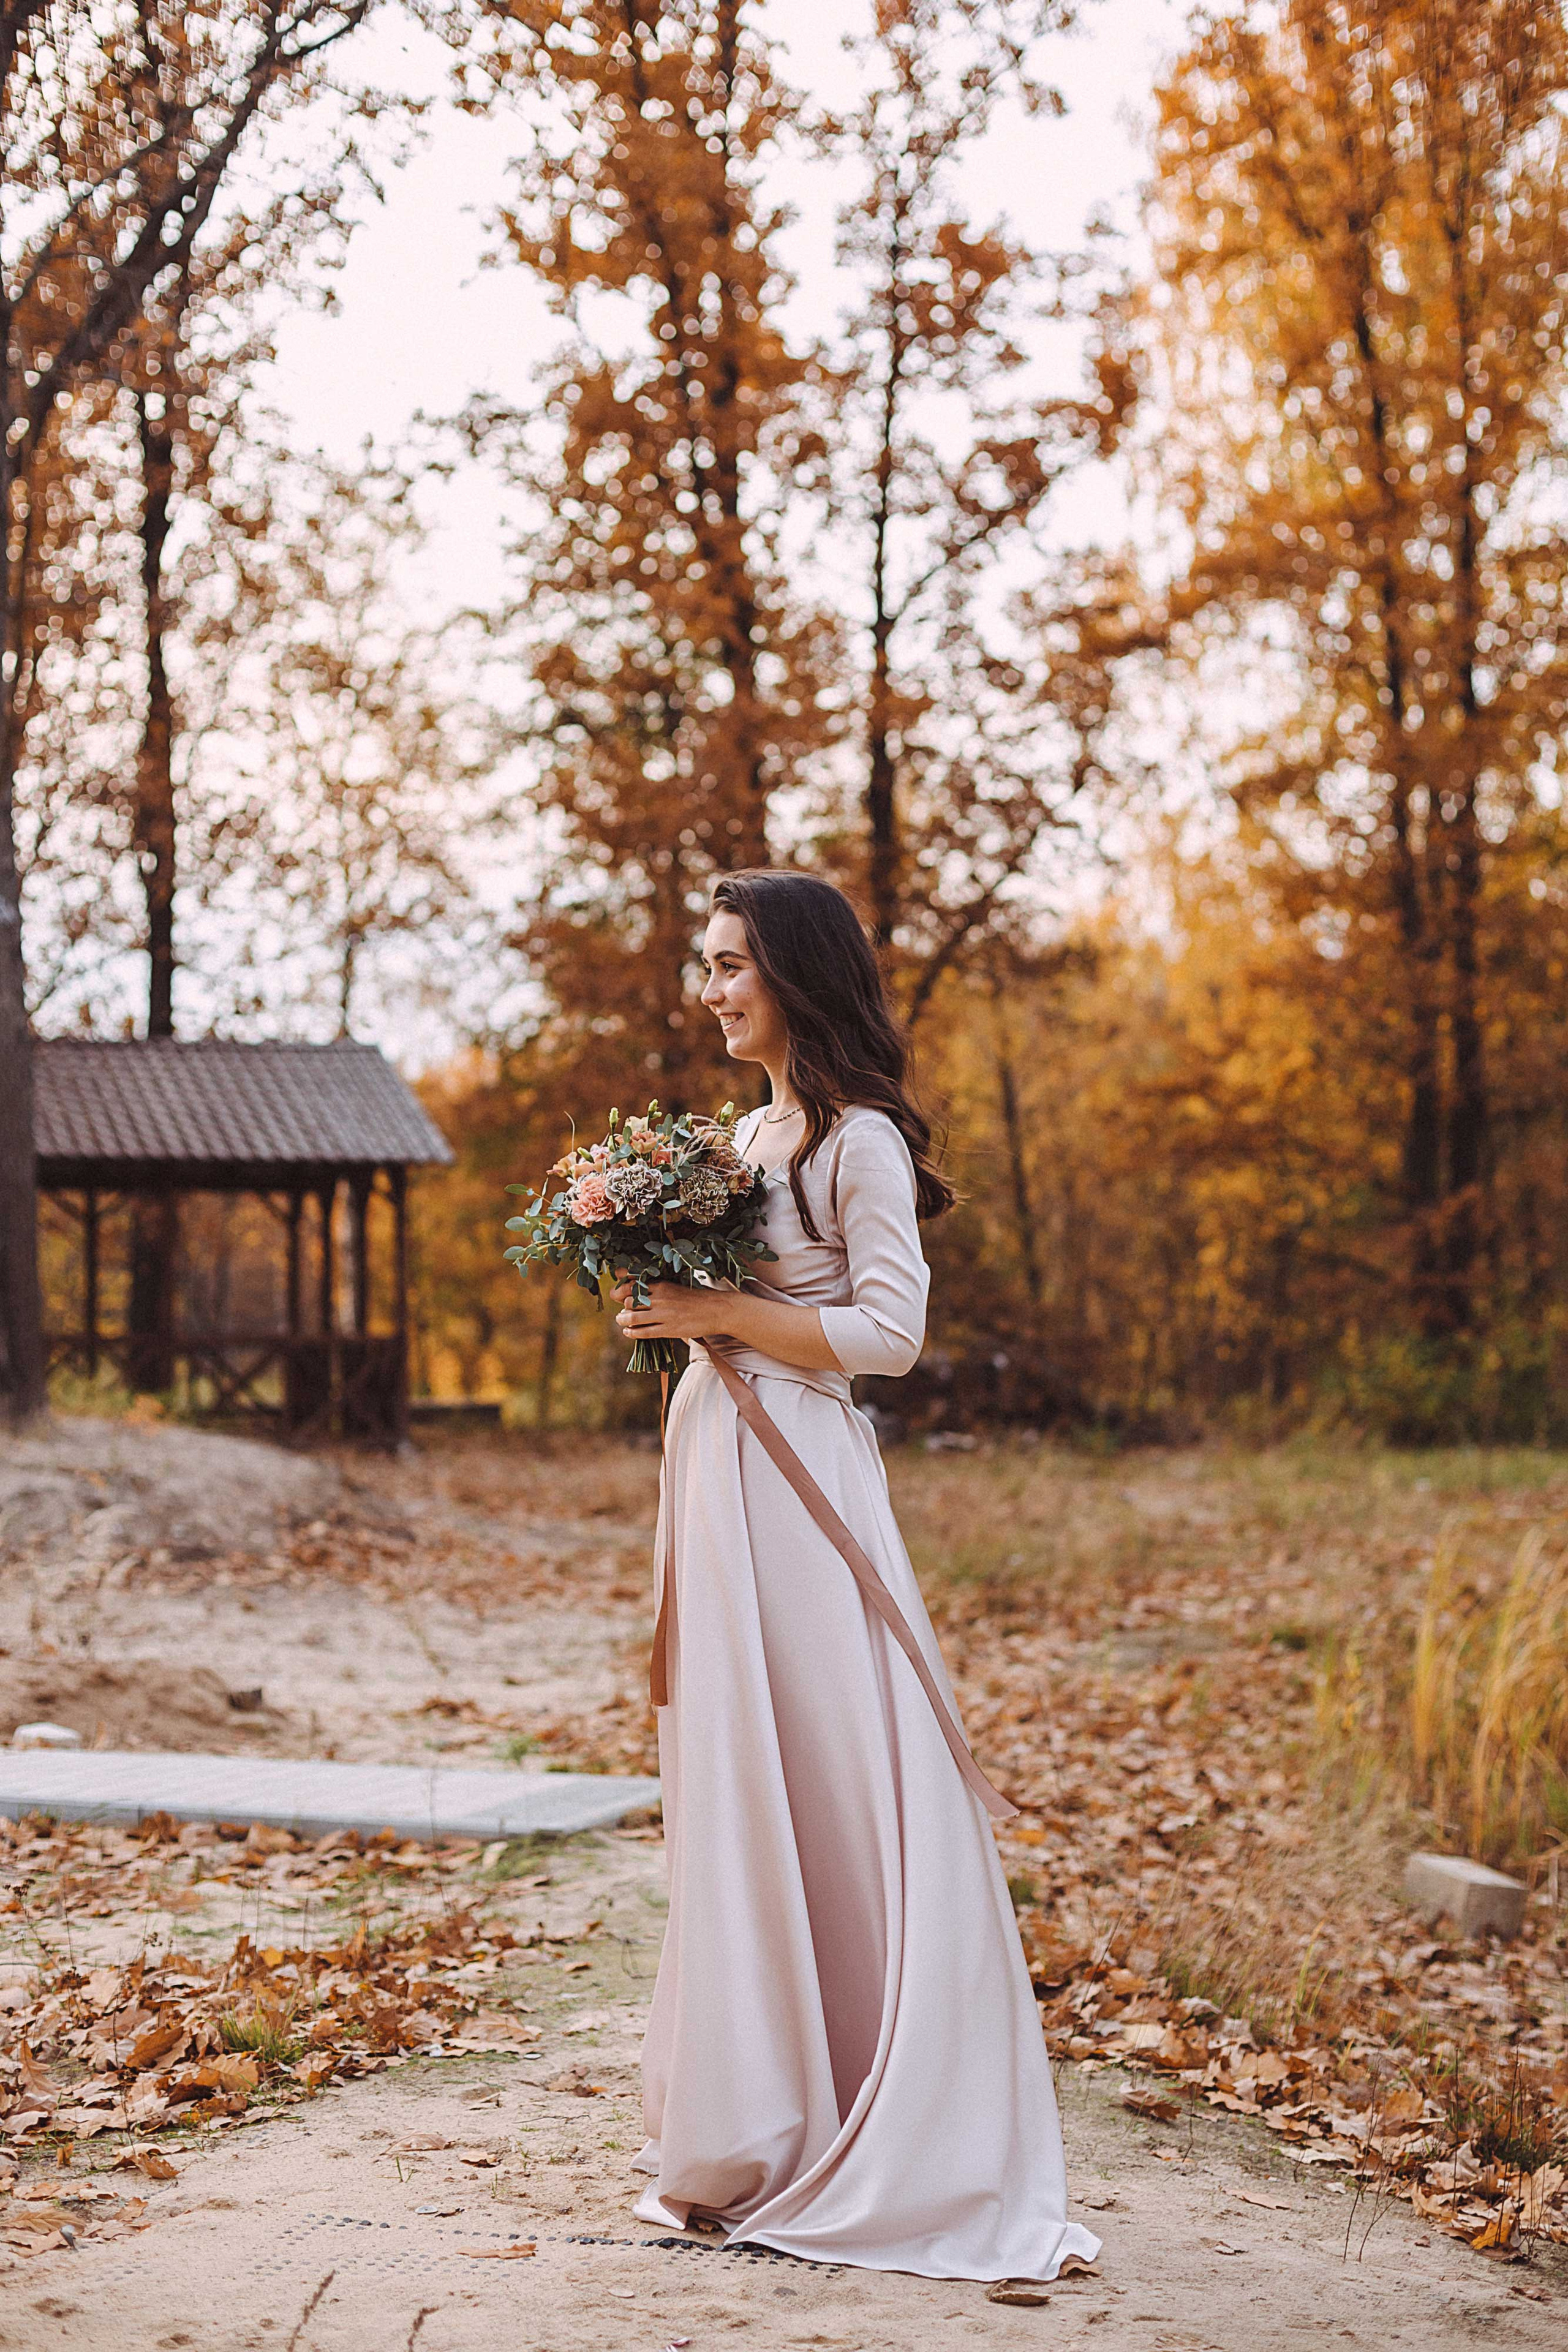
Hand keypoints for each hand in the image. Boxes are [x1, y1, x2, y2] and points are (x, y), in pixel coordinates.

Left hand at [612, 1277, 734, 1343]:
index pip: (631, 1285)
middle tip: (623, 1310)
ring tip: (623, 1321)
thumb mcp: (674, 1287)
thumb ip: (656, 1289)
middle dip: (622, 1307)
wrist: (716, 1310)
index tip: (616, 1294)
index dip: (619, 1290)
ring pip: (632, 1317)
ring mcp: (663, 1314)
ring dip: (623, 1320)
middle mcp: (660, 1298)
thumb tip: (637, 1291)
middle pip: (628, 1301)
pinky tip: (629, 1332)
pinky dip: (631, 1332)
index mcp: (661, 1285)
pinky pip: (643, 1332)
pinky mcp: (668, 1329)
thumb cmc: (696, 1299)